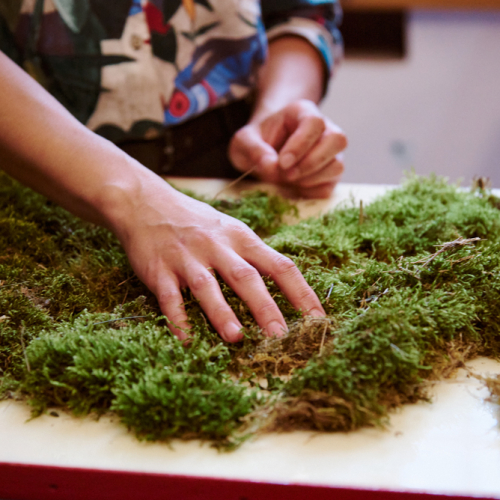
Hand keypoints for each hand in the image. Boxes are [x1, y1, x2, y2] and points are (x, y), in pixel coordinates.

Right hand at [111, 179, 325, 342]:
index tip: (318, 318)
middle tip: (281, 335)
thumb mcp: (231, 229)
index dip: (301, 292)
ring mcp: (187, 258)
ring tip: (236, 337)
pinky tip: (186, 338)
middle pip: (245, 277)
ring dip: (221, 312)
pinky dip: (178, 318)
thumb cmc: (197, 221)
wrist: (147, 202)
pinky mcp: (159, 269)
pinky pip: (169, 296)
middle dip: (265, 307)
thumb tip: (285, 284)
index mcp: (241, 238)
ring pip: (207, 285)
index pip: (279, 265)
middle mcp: (217, 246)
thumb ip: (254, 255)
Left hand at [229, 99, 346, 198]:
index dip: (301, 144)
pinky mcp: (330, 173)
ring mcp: (330, 152)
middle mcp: (324, 129)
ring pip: (337, 164)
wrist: (264, 151)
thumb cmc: (256, 141)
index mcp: (302, 112)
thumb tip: (271, 166)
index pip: (314, 122)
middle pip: (337, 140)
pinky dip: (312, 191)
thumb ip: (254, 150)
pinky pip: (331, 185)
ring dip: (312, 178)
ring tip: (288, 180)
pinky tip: (295, 187)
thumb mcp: (244, 141)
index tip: (282, 162)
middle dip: (310, 163)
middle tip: (286, 174)